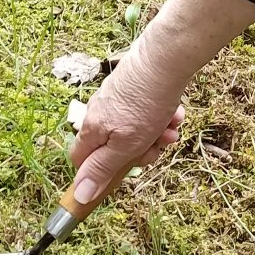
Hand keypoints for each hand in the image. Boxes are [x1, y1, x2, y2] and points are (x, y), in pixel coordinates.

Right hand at [69, 41, 186, 204]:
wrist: (165, 59)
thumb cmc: (145, 103)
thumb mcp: (125, 145)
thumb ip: (102, 169)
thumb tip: (79, 195)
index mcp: (92, 128)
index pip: (80, 160)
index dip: (97, 173)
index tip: (122, 173)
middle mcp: (100, 112)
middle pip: (113, 147)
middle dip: (139, 151)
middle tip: (158, 148)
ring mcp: (117, 99)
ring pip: (134, 130)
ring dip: (156, 134)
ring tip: (172, 128)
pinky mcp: (134, 88)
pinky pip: (145, 113)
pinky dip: (161, 117)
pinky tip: (175, 114)